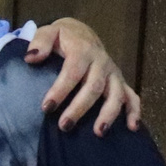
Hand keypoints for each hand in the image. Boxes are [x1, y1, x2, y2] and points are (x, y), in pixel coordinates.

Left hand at [26, 17, 141, 133]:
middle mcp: (101, 63)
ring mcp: (113, 73)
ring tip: (98, 132)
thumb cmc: (62, 38)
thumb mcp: (49, 32)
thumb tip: (31, 58)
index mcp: (83, 51)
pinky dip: (134, 112)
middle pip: (94, 87)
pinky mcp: (120, 82)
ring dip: (109, 114)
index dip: (60, 90)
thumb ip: (40, 42)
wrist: (82, 34)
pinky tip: (132, 128)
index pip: (72, 72)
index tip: (46, 107)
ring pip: (116, 94)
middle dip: (80, 108)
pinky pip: (132, 96)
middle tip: (64, 126)